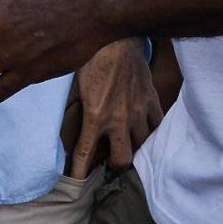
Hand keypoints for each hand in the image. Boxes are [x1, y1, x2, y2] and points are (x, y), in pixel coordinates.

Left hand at [62, 40, 162, 178]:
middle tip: (109, 165)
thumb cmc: (91, 58)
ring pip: (142, 146)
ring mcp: (139, 112)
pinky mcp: (152, 102)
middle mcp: (119, 120)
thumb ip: (73, 107)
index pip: (85, 154)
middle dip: (114, 166)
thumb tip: (65, 123)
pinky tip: (146, 132)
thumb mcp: (74, 85)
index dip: (79, 173)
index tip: (75, 184)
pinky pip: (157, 126)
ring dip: (134, 149)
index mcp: (95, 117)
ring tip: (128, 149)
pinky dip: (152, 132)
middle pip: (122, 160)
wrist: (118, 38)